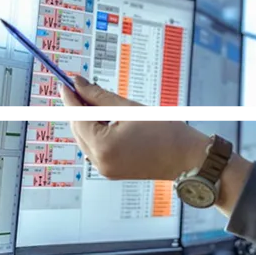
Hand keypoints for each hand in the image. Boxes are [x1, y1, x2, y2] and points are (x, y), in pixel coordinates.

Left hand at [58, 76, 207, 180]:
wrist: (188, 157)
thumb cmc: (167, 133)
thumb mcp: (130, 109)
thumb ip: (100, 97)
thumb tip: (80, 84)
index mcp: (103, 145)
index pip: (77, 117)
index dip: (70, 97)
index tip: (67, 83)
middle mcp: (100, 161)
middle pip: (78, 129)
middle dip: (79, 109)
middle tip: (82, 89)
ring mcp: (105, 169)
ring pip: (86, 139)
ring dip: (88, 121)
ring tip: (98, 103)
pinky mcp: (112, 171)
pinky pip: (96, 148)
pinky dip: (97, 133)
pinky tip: (106, 120)